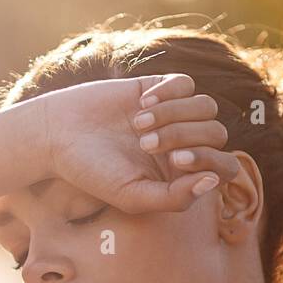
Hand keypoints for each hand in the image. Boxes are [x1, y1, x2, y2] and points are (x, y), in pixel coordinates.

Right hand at [38, 73, 240, 214]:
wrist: (58, 135)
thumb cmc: (92, 172)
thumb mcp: (132, 196)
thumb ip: (175, 198)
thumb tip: (213, 181)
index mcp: (181, 175)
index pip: (224, 167)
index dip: (210, 160)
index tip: (176, 160)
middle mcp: (183, 143)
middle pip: (216, 133)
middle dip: (185, 136)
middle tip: (145, 144)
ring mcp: (174, 114)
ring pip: (206, 107)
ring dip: (174, 115)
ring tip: (139, 124)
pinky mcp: (160, 88)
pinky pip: (187, 84)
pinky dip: (169, 93)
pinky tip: (140, 104)